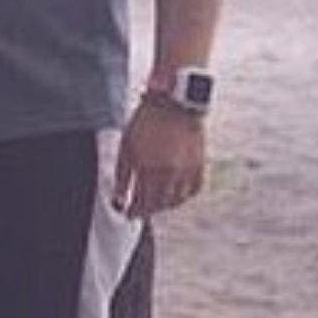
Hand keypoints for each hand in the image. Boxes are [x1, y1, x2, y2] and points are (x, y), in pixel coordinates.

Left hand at [114, 99, 206, 215]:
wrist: (174, 104)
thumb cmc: (146, 123)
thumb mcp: (126, 148)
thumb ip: (121, 176)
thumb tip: (118, 198)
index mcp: (148, 169)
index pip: (141, 202)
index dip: (133, 211)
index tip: (127, 213)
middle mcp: (170, 174)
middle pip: (159, 204)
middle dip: (147, 210)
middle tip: (139, 210)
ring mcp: (187, 171)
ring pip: (177, 200)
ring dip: (164, 206)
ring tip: (154, 204)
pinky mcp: (200, 166)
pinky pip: (193, 190)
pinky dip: (183, 196)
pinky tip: (174, 195)